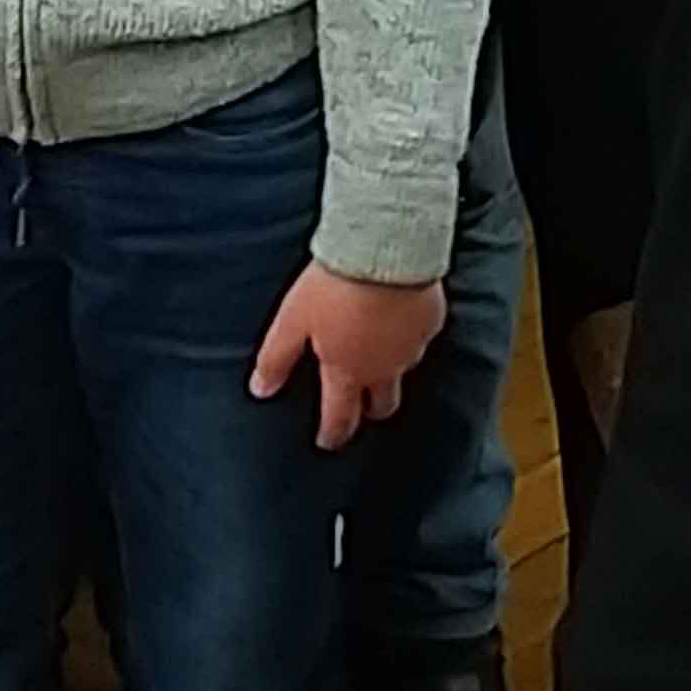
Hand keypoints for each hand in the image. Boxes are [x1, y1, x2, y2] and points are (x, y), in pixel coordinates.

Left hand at [253, 262, 445, 448]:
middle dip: (370, 409)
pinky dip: (408, 334)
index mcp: (348, 371)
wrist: (384, 248)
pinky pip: (420, 337)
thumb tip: (260, 390)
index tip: (327, 442)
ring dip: (391, 369)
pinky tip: (399, 319)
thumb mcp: (293, 321)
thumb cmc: (335, 285)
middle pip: (382, 404)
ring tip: (379, 357)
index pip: (340, 417)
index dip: (332, 433)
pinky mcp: (431, 320)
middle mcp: (385, 368)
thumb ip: (276, 359)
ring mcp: (412, 346)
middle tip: (361, 406)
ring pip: (404, 370)